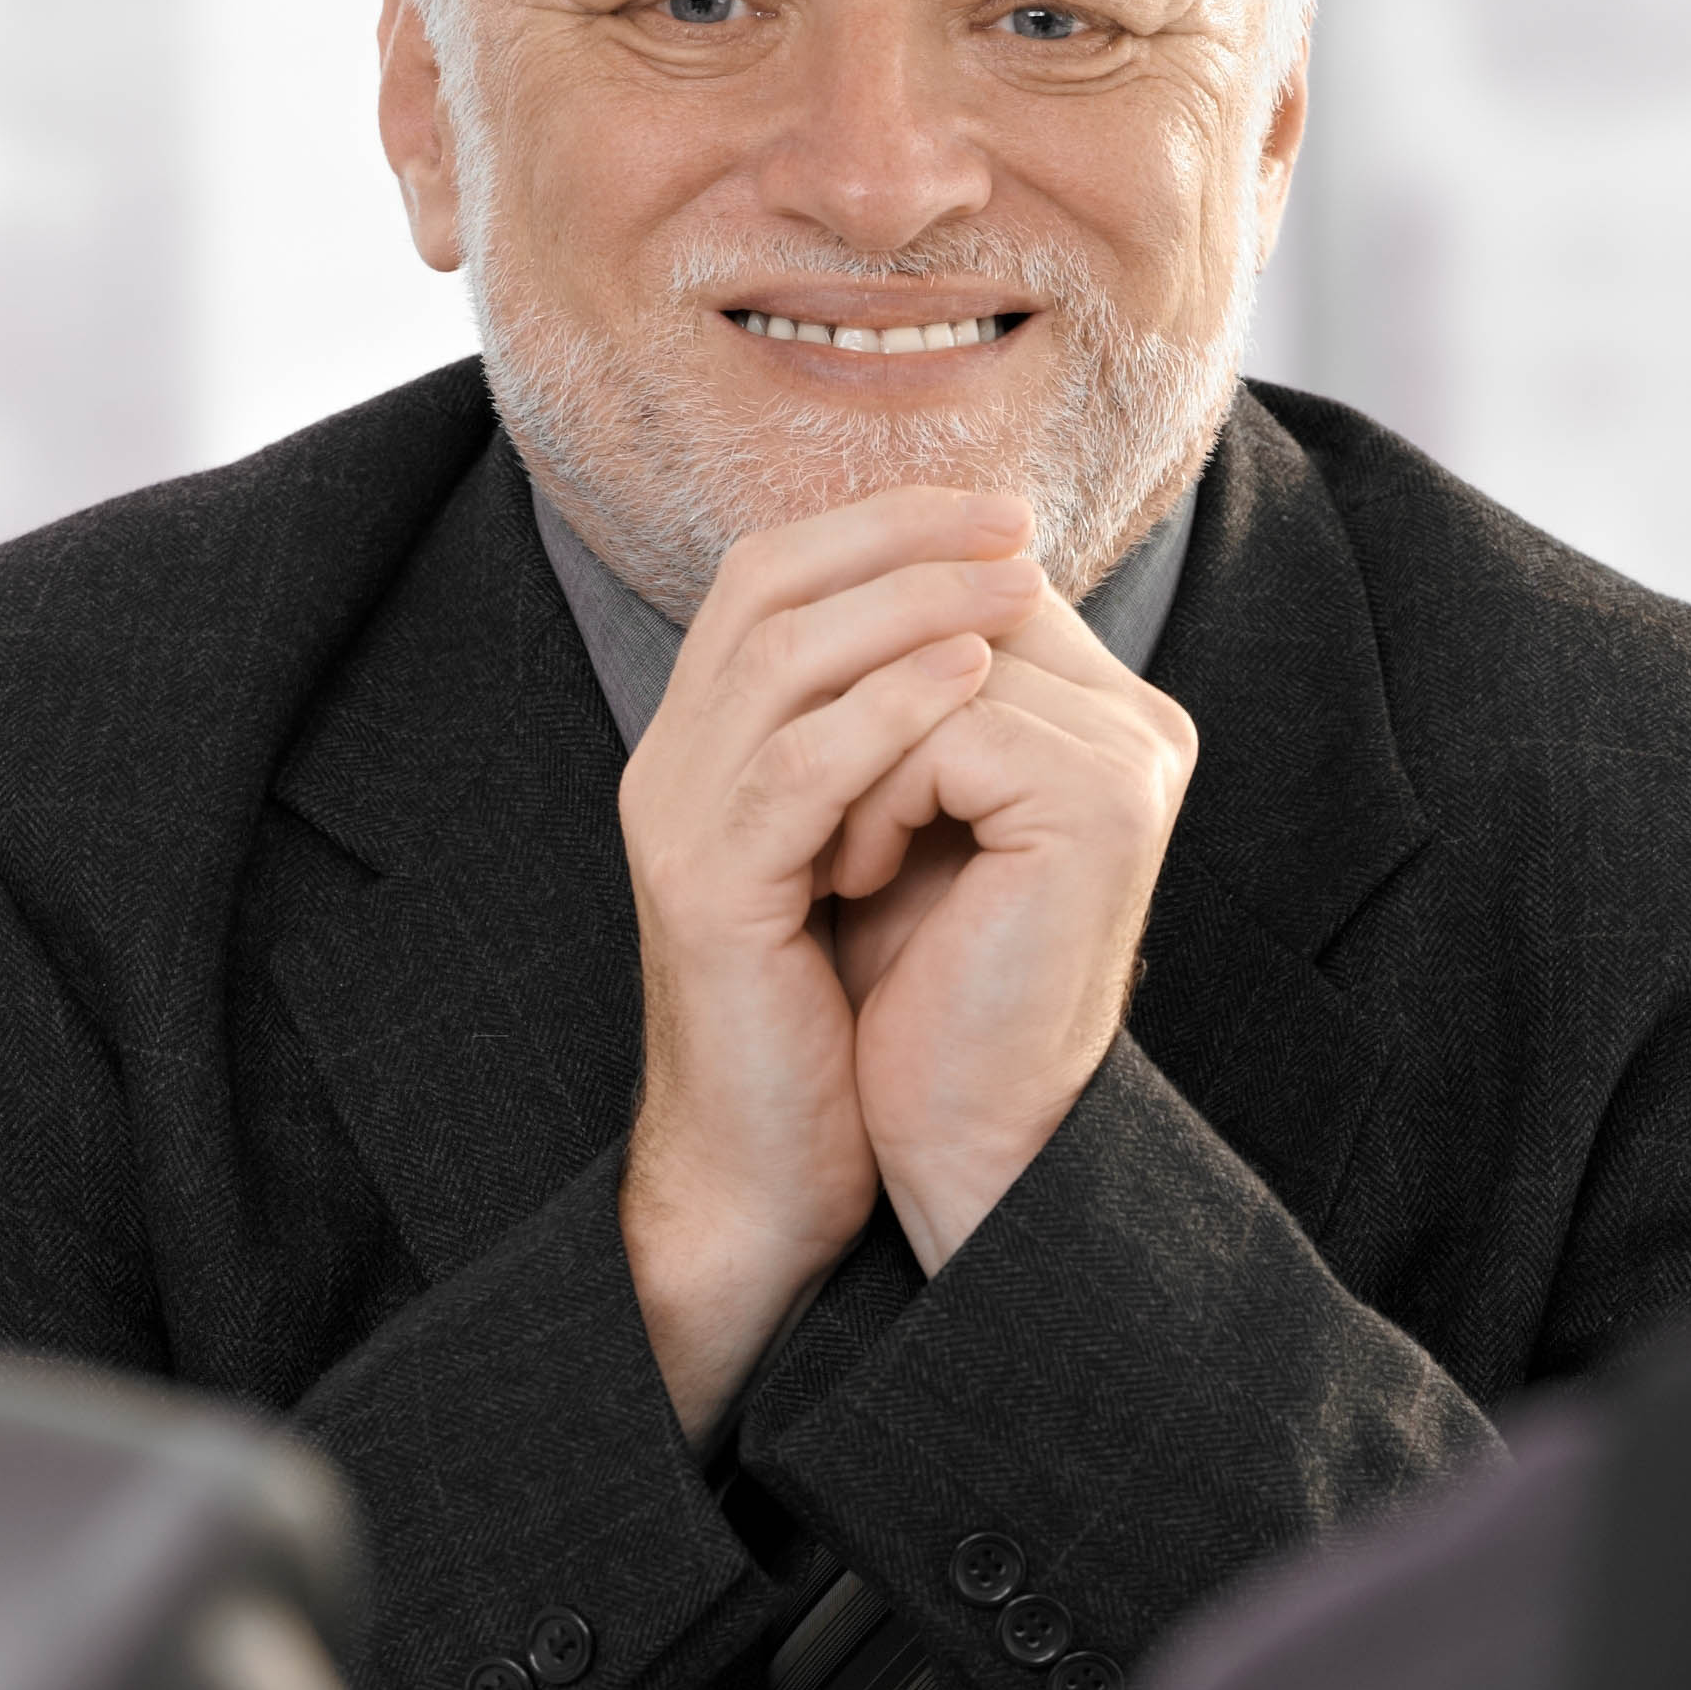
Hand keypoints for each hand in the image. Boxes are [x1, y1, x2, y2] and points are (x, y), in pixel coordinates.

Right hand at [615, 489, 1047, 1430]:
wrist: (766, 1176)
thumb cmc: (837, 1025)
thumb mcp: (864, 858)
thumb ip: (893, 756)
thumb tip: (999, 650)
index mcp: (705, 750)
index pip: (770, 578)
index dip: (880, 525)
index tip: (996, 512)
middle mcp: (672, 769)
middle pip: (765, 588)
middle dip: (899, 538)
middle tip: (1017, 525)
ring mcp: (678, 828)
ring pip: (777, 658)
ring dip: (908, 604)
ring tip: (1018, 586)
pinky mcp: (708, 896)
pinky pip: (795, 767)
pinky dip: (886, 709)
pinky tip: (973, 684)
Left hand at [819, 566, 1195, 1265]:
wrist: (946, 1135)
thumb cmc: (908, 985)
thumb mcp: (895, 803)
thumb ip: (899, 682)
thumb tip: (835, 544)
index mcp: (1105, 713)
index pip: (963, 586)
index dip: (856, 654)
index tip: (807, 771)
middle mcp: (1139, 722)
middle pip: (949, 604)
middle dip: (844, 696)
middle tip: (798, 815)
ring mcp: (1134, 756)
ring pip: (939, 657)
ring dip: (844, 750)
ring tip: (825, 855)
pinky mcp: (1105, 801)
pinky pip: (948, 723)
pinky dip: (870, 797)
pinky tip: (854, 878)